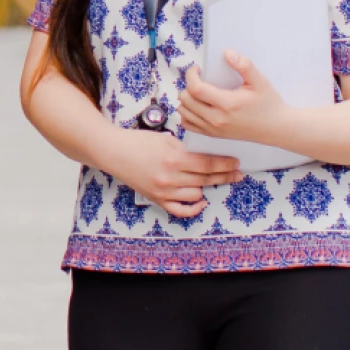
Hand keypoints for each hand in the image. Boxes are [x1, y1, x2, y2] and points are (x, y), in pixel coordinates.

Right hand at [107, 130, 240, 217]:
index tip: (235, 163)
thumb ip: (185, 149)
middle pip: (206, 179)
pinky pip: (181, 210)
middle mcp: (170, 177)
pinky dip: (194, 208)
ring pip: (197, 194)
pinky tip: (201, 200)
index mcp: (173, 159)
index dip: (225, 164)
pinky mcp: (157, 199)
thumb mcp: (164, 139)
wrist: (113, 152)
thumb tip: (206, 155)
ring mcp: (164, 191)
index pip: (207, 163)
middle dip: (225, 176)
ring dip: (207, 187)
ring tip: (212, 180)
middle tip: (237, 173)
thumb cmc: (137, 142)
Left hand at [179, 52, 287, 146]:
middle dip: (188, 84)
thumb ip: (244, 66)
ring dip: (186, 98)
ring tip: (198, 91)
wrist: (277, 128)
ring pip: (183, 112)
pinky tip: (197, 105)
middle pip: (186, 100)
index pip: (196, 89)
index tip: (197, 69)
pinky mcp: (212, 135)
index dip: (191, 75)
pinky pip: (187, 124)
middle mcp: (216, 119)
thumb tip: (227, 53)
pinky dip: (187, 113)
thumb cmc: (269, 104)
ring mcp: (213, 129)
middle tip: (199, 78)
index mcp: (227, 104)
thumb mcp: (260, 82)